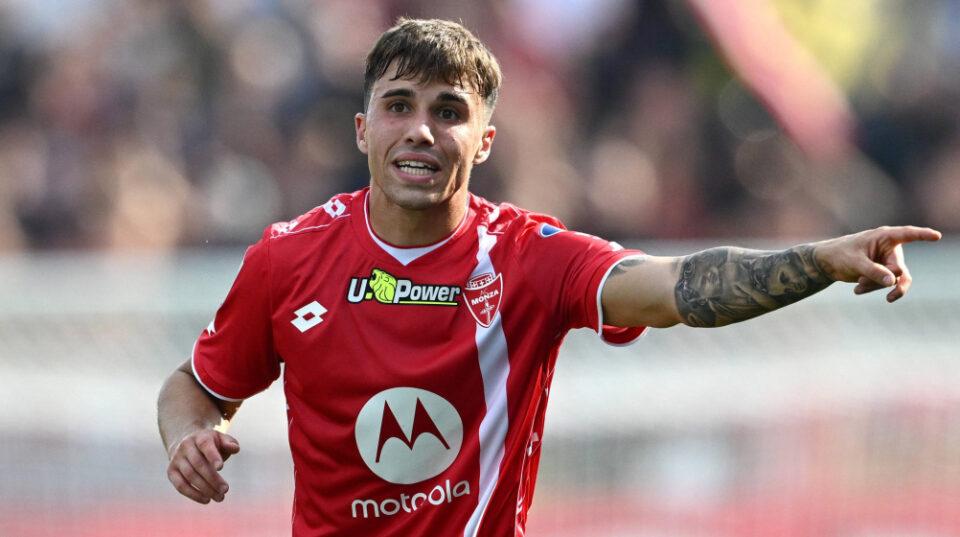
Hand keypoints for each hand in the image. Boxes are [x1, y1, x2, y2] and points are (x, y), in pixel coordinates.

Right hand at [166, 429, 239, 503]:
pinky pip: (180, 485)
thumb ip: (230, 443)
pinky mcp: (171, 471)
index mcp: (200, 437)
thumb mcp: (221, 440)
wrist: (187, 444)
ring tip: (219, 497)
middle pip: (198, 464)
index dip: (212, 456)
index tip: (221, 468)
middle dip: (212, 479)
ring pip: (190, 476)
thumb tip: (235, 448)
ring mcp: (176, 459)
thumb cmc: (211, 444)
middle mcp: (185, 446)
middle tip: (225, 490)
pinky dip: (193, 494)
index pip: (205, 445)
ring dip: (205, 489)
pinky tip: (207, 499)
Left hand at [814, 226, 941, 301]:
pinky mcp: (885, 272)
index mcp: (885, 237)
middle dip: (882, 280)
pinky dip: (873, 288)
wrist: (827, 263)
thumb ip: (873, 271)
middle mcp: (891, 248)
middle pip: (899, 270)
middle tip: (863, 283)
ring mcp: (889, 261)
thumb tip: (892, 282)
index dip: (923, 235)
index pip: (907, 234)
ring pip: (895, 280)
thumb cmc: (840, 255)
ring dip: (876, 286)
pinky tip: (857, 290)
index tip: (936, 236)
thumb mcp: (855, 263)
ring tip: (857, 287)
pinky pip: (888, 285)